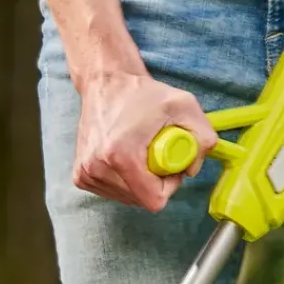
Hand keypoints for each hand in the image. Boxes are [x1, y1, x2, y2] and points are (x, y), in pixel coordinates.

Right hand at [72, 70, 217, 210]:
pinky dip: (123, 181)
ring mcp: (85, 173)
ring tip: (138, 153)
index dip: (169, 186)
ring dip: (138, 183)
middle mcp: (97, 168)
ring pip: (126, 198)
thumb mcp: (184, 106)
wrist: (106, 83)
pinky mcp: (80, 175)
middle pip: (140, 200)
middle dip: (154, 183)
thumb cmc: (143, 94)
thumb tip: (192, 170)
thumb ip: (203, 138)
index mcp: (121, 155)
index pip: (153, 199)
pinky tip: (123, 158)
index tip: (170, 165)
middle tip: (156, 156)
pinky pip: (111, 192)